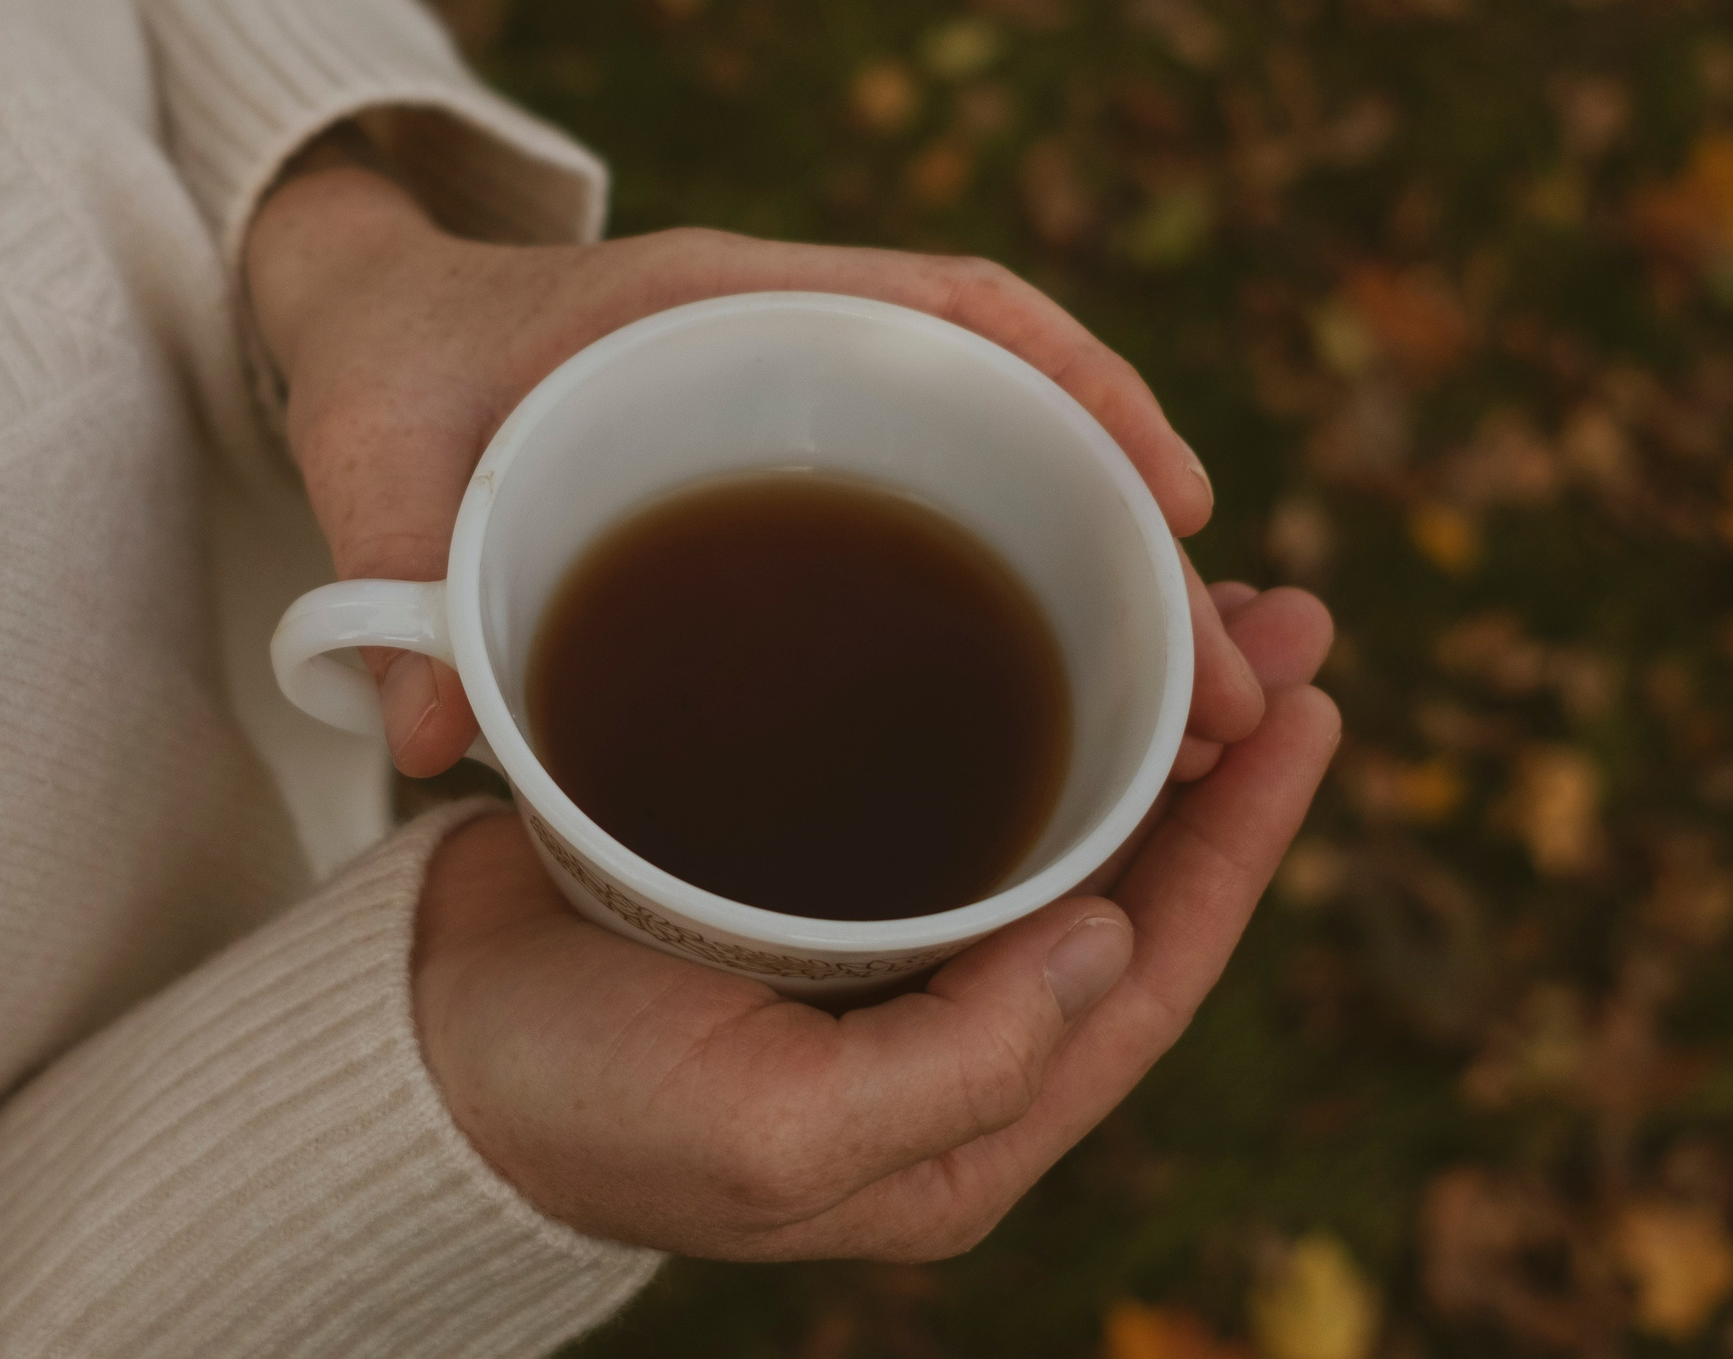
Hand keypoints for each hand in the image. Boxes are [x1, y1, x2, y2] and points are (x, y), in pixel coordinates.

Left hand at [246, 166, 1263, 777]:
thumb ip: (389, 583)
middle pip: (1015, 411)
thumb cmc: (384, 373)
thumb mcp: (372, 462)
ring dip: (1099, 577)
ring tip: (1187, 728)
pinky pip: (932, 515)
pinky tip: (1061, 710)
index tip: (1176, 499)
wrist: (364, 330)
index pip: (950, 306)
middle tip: (1217, 693)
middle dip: (1132, 529)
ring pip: (996, 472)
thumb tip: (431, 742)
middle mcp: (789, 341)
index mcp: (719, 295)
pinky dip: (1013, 590)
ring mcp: (799, 405)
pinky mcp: (784, 471)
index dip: (1083, 386)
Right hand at [411, 590, 1335, 1256]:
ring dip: (1130, 721)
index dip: (1245, 846)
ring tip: (1200, 602)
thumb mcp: (770, 1130)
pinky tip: (1030, 629)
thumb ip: (962, 1068)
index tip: (1309, 711)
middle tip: (1285, 621)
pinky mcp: (810, 882)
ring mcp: (881, 961)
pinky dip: (1009, 709)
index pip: (1153, 979)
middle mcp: (948, 1046)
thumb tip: (1112, 945)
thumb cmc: (577, 1097)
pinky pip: (950, 790)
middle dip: (1216, 761)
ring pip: (1050, 827)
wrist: (423, 1042)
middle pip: (1127, 888)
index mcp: (965, 1127)